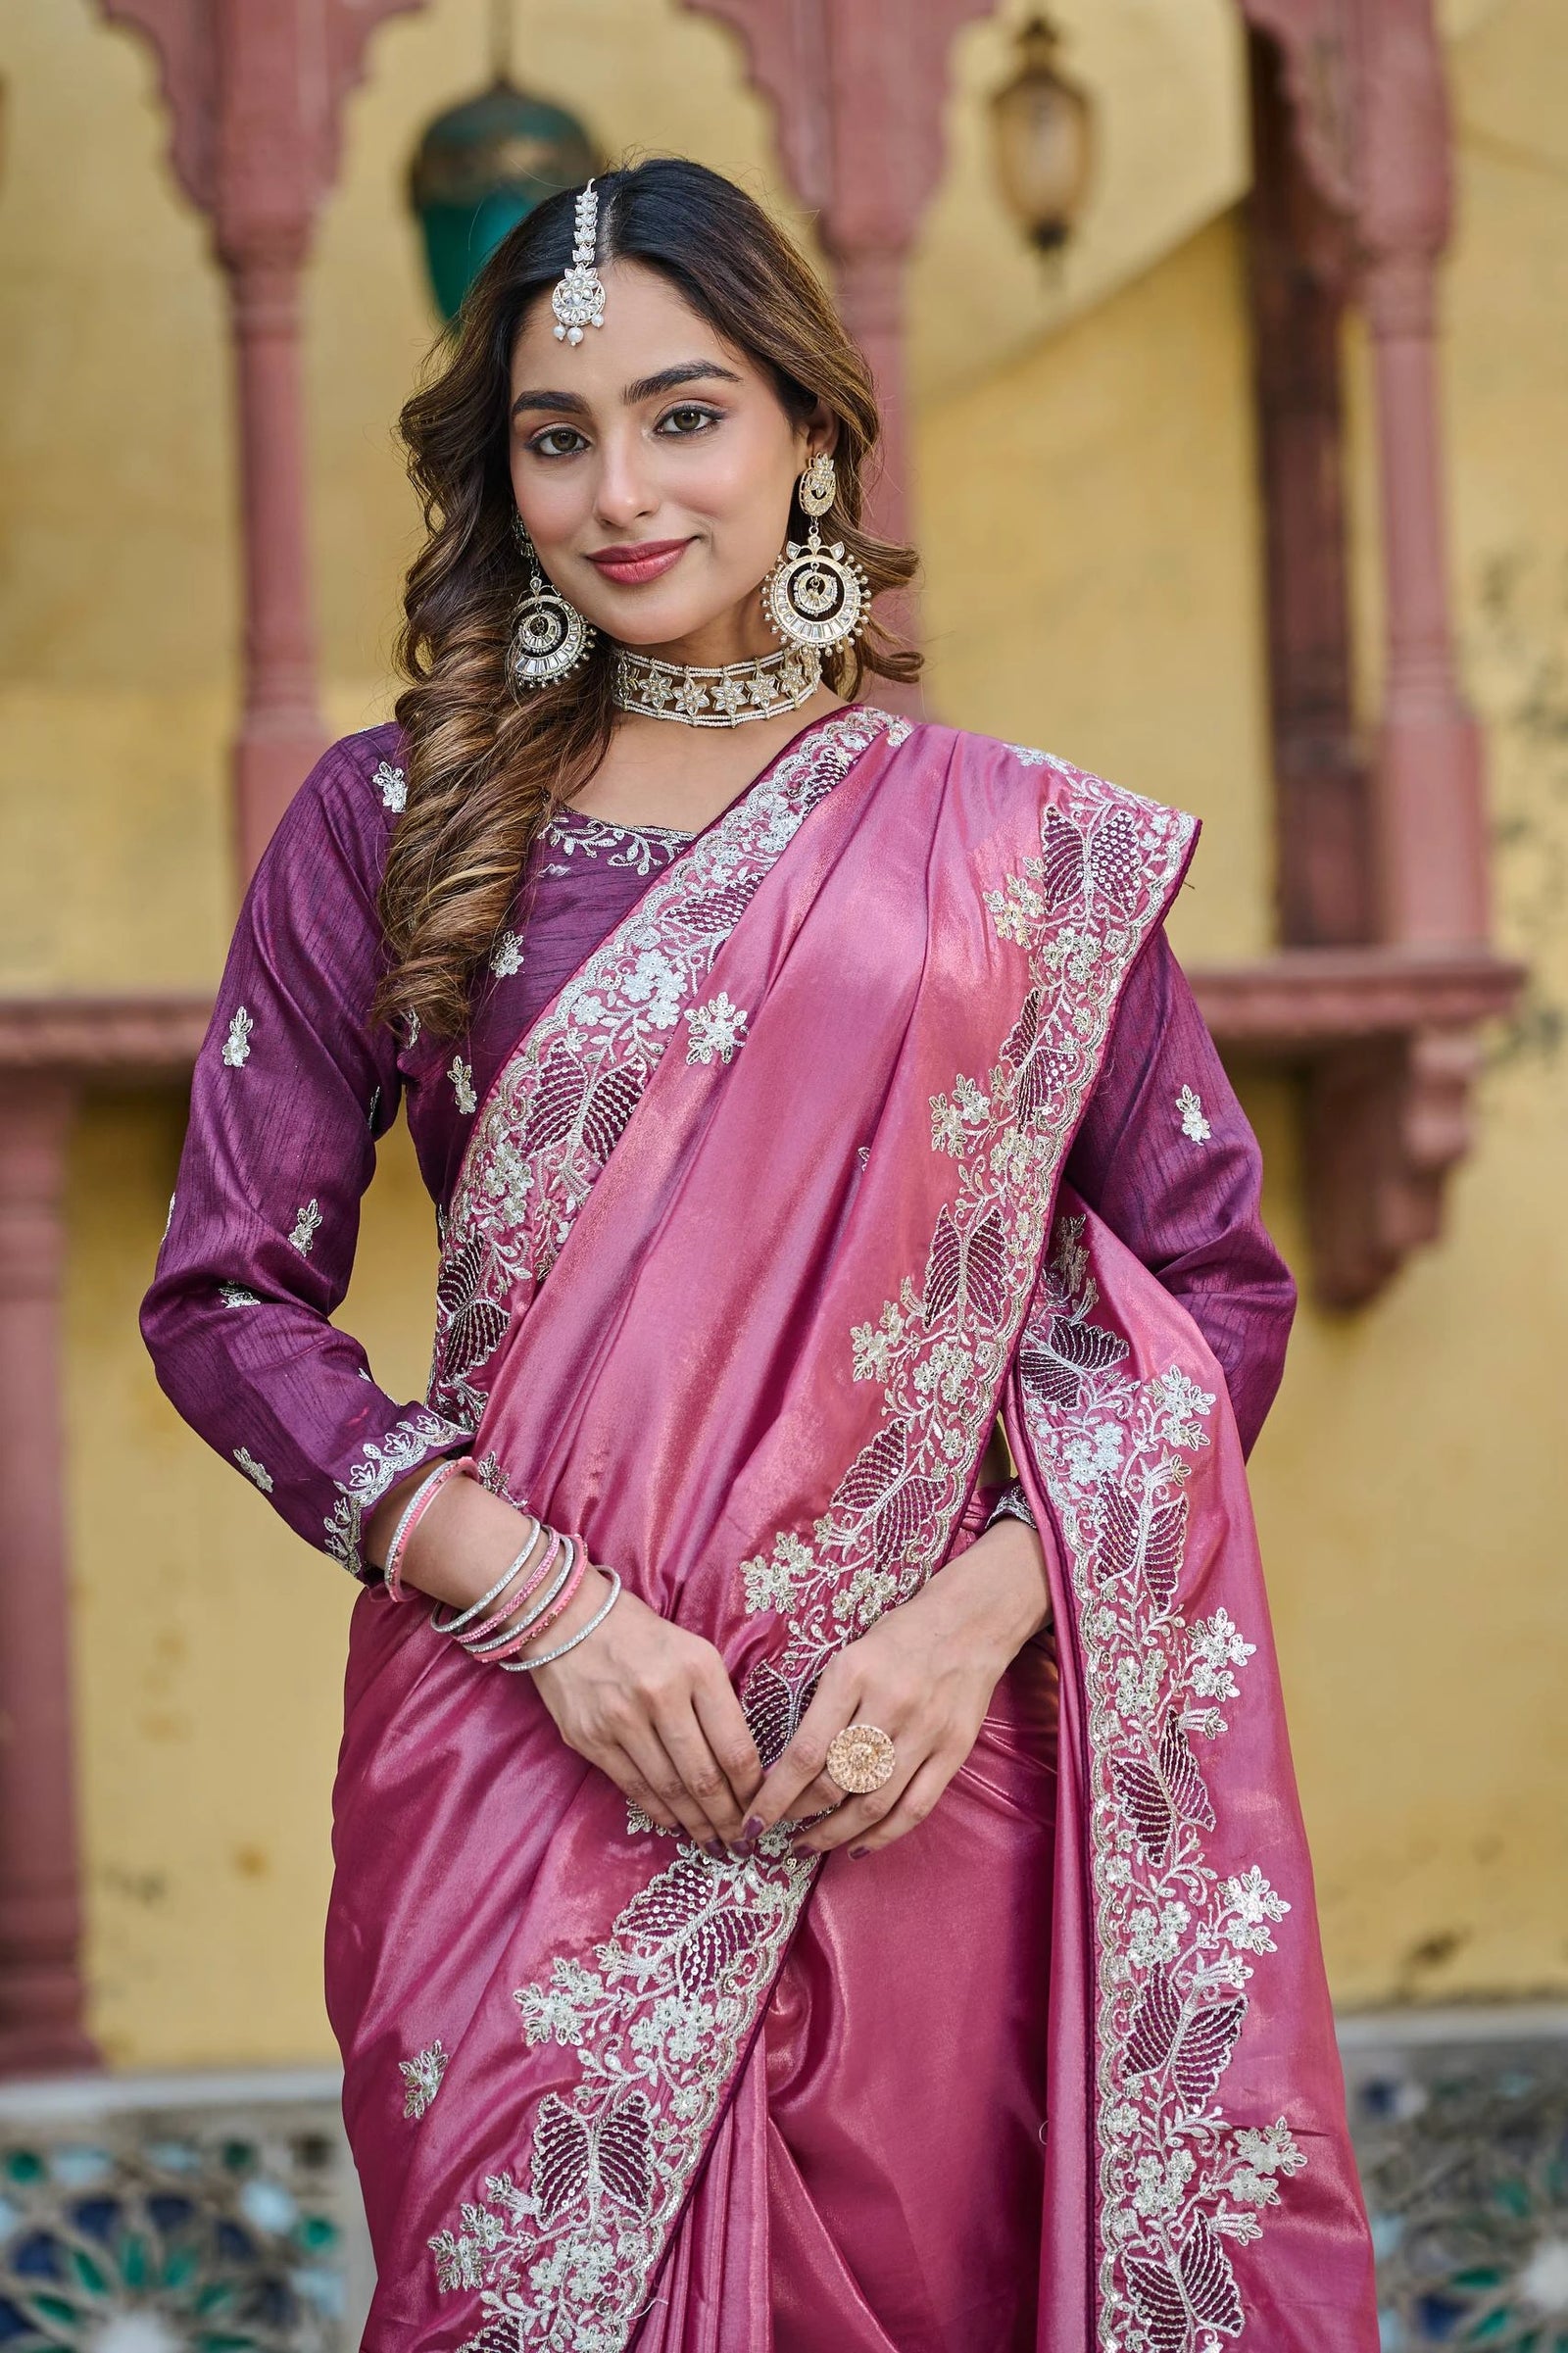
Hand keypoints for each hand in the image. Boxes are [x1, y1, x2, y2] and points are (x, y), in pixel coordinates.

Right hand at [531, 1570, 762, 1856]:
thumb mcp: (694, 1650)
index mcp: (697, 1668)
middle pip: (704, 1777)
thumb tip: (742, 1764)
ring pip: (670, 1790)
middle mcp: (661, 1694)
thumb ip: (717, 1700)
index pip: (735, 1746)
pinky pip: (633, 1787)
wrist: (568, 1618)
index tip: (763, 1807)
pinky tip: (675, 1823)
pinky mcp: (589, 1738)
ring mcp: (620, 1719)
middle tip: (743, 1841)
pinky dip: (659, 1812)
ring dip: (696, 1823)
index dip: (753, 1789)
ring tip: (714, 1841)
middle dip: (728, 1818)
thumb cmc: (642, 1635)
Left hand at [742, 1517, 1048, 1860]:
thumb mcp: (848, 1656)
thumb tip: (784, 1768)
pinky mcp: (953, 1751)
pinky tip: (857, 1846)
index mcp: (852, 1676)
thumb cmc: (898, 1638)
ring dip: (834, 1833)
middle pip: (835, 1783)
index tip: (752, 1821)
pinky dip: (883, 1835)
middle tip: (777, 1829)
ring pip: (872, 1803)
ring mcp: (925, 1732)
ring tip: (808, 1845)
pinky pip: (915, 1808)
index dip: (775, 1796)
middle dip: (798, 1814)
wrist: (969, 1624)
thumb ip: (821, 1707)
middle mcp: (889, 1706)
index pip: (805, 1752)